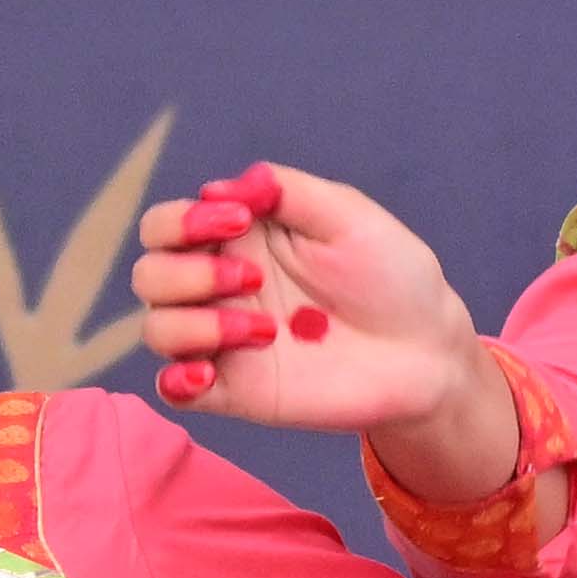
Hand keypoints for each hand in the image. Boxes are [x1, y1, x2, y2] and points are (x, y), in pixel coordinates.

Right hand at [130, 161, 503, 469]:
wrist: (427, 352)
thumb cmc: (392, 276)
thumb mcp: (348, 216)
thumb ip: (288, 191)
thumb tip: (225, 187)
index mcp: (237, 238)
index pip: (166, 224)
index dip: (182, 219)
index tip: (240, 220)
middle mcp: (220, 287)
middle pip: (150, 274)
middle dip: (188, 272)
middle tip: (255, 280)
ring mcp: (223, 341)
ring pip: (157, 329)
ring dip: (195, 325)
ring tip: (265, 331)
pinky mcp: (235, 390)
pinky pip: (173, 390)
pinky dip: (175, 382)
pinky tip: (206, 374)